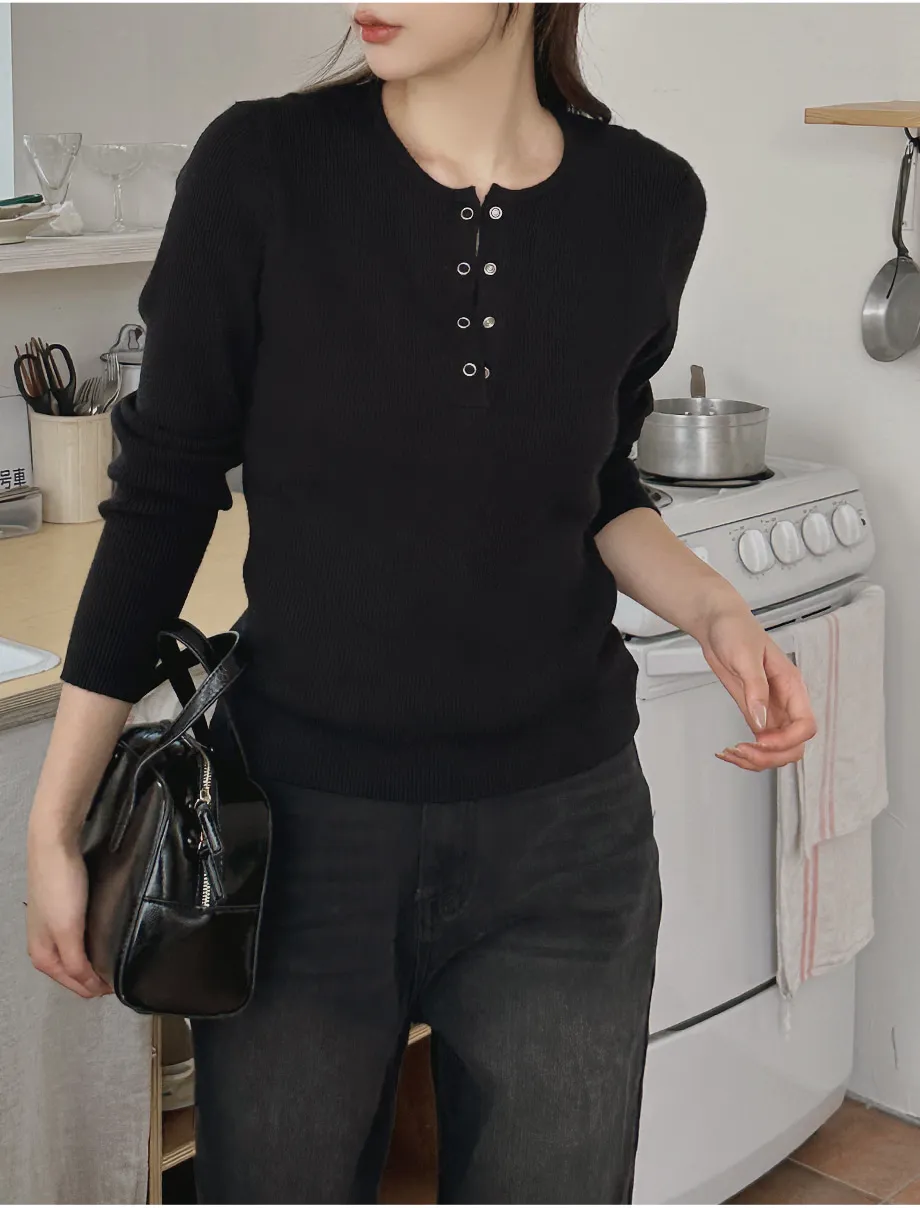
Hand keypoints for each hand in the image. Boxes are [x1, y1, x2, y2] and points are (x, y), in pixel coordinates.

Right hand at [26, 821, 111, 998]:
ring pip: (75, 957)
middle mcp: (44, 945)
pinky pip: (77, 939)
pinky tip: (102, 942)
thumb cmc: (59, 886)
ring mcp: (52, 928)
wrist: (55, 846)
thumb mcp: (68, 931)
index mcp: (43, 956)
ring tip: (114, 964)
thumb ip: (76, 962)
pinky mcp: (62, 911)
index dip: (97, 989)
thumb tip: (90, 986)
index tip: (120, 987)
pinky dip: (90, 947)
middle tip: (120, 978)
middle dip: (93, 979)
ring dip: (92, 963)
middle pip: (72, 974)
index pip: (74, 985)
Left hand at [698, 604, 816, 771]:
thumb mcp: (745, 656)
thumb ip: (755, 689)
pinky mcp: (753, 711)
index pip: (805, 725)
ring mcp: (769, 709)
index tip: (760, 739)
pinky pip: (759, 742)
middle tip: (743, 751)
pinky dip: (746, 753)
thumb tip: (762, 721)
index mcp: (791, 686)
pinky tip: (729, 752)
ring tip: (731, 753)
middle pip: (794, 745)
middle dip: (771, 756)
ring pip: (777, 749)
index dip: (787, 739)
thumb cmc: (735, 629)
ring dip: (758, 759)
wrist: (716, 623)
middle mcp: (785, 701)